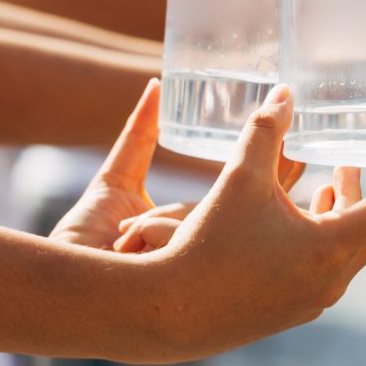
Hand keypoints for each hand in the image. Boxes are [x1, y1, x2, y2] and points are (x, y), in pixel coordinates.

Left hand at [51, 81, 304, 250]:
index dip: (279, 173)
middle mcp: (209, 251)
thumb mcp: (117, 178)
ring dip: (163, 224)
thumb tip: (155, 85)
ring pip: (207, 224)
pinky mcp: (189, 281)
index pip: (253, 196)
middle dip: (199, 205)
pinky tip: (126, 242)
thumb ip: (138, 134)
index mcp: (202, 229)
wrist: (61, 275)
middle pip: (224, 210)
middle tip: (270, 171)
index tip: (303, 150)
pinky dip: (151, 232)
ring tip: (124, 235)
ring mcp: (204, 269)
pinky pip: (189, 237)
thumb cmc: (84, 235)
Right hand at [52, 81, 365, 356]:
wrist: (165, 315)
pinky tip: (308, 207)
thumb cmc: (205, 245)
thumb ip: (267, 131)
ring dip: (347, 204)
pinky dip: (326, 228)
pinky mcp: (292, 305)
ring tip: (337, 171)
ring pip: (349, 242)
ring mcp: (314, 296)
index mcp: (335, 247)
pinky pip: (327, 260)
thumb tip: (286, 93)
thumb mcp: (240, 177)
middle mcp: (334, 277)